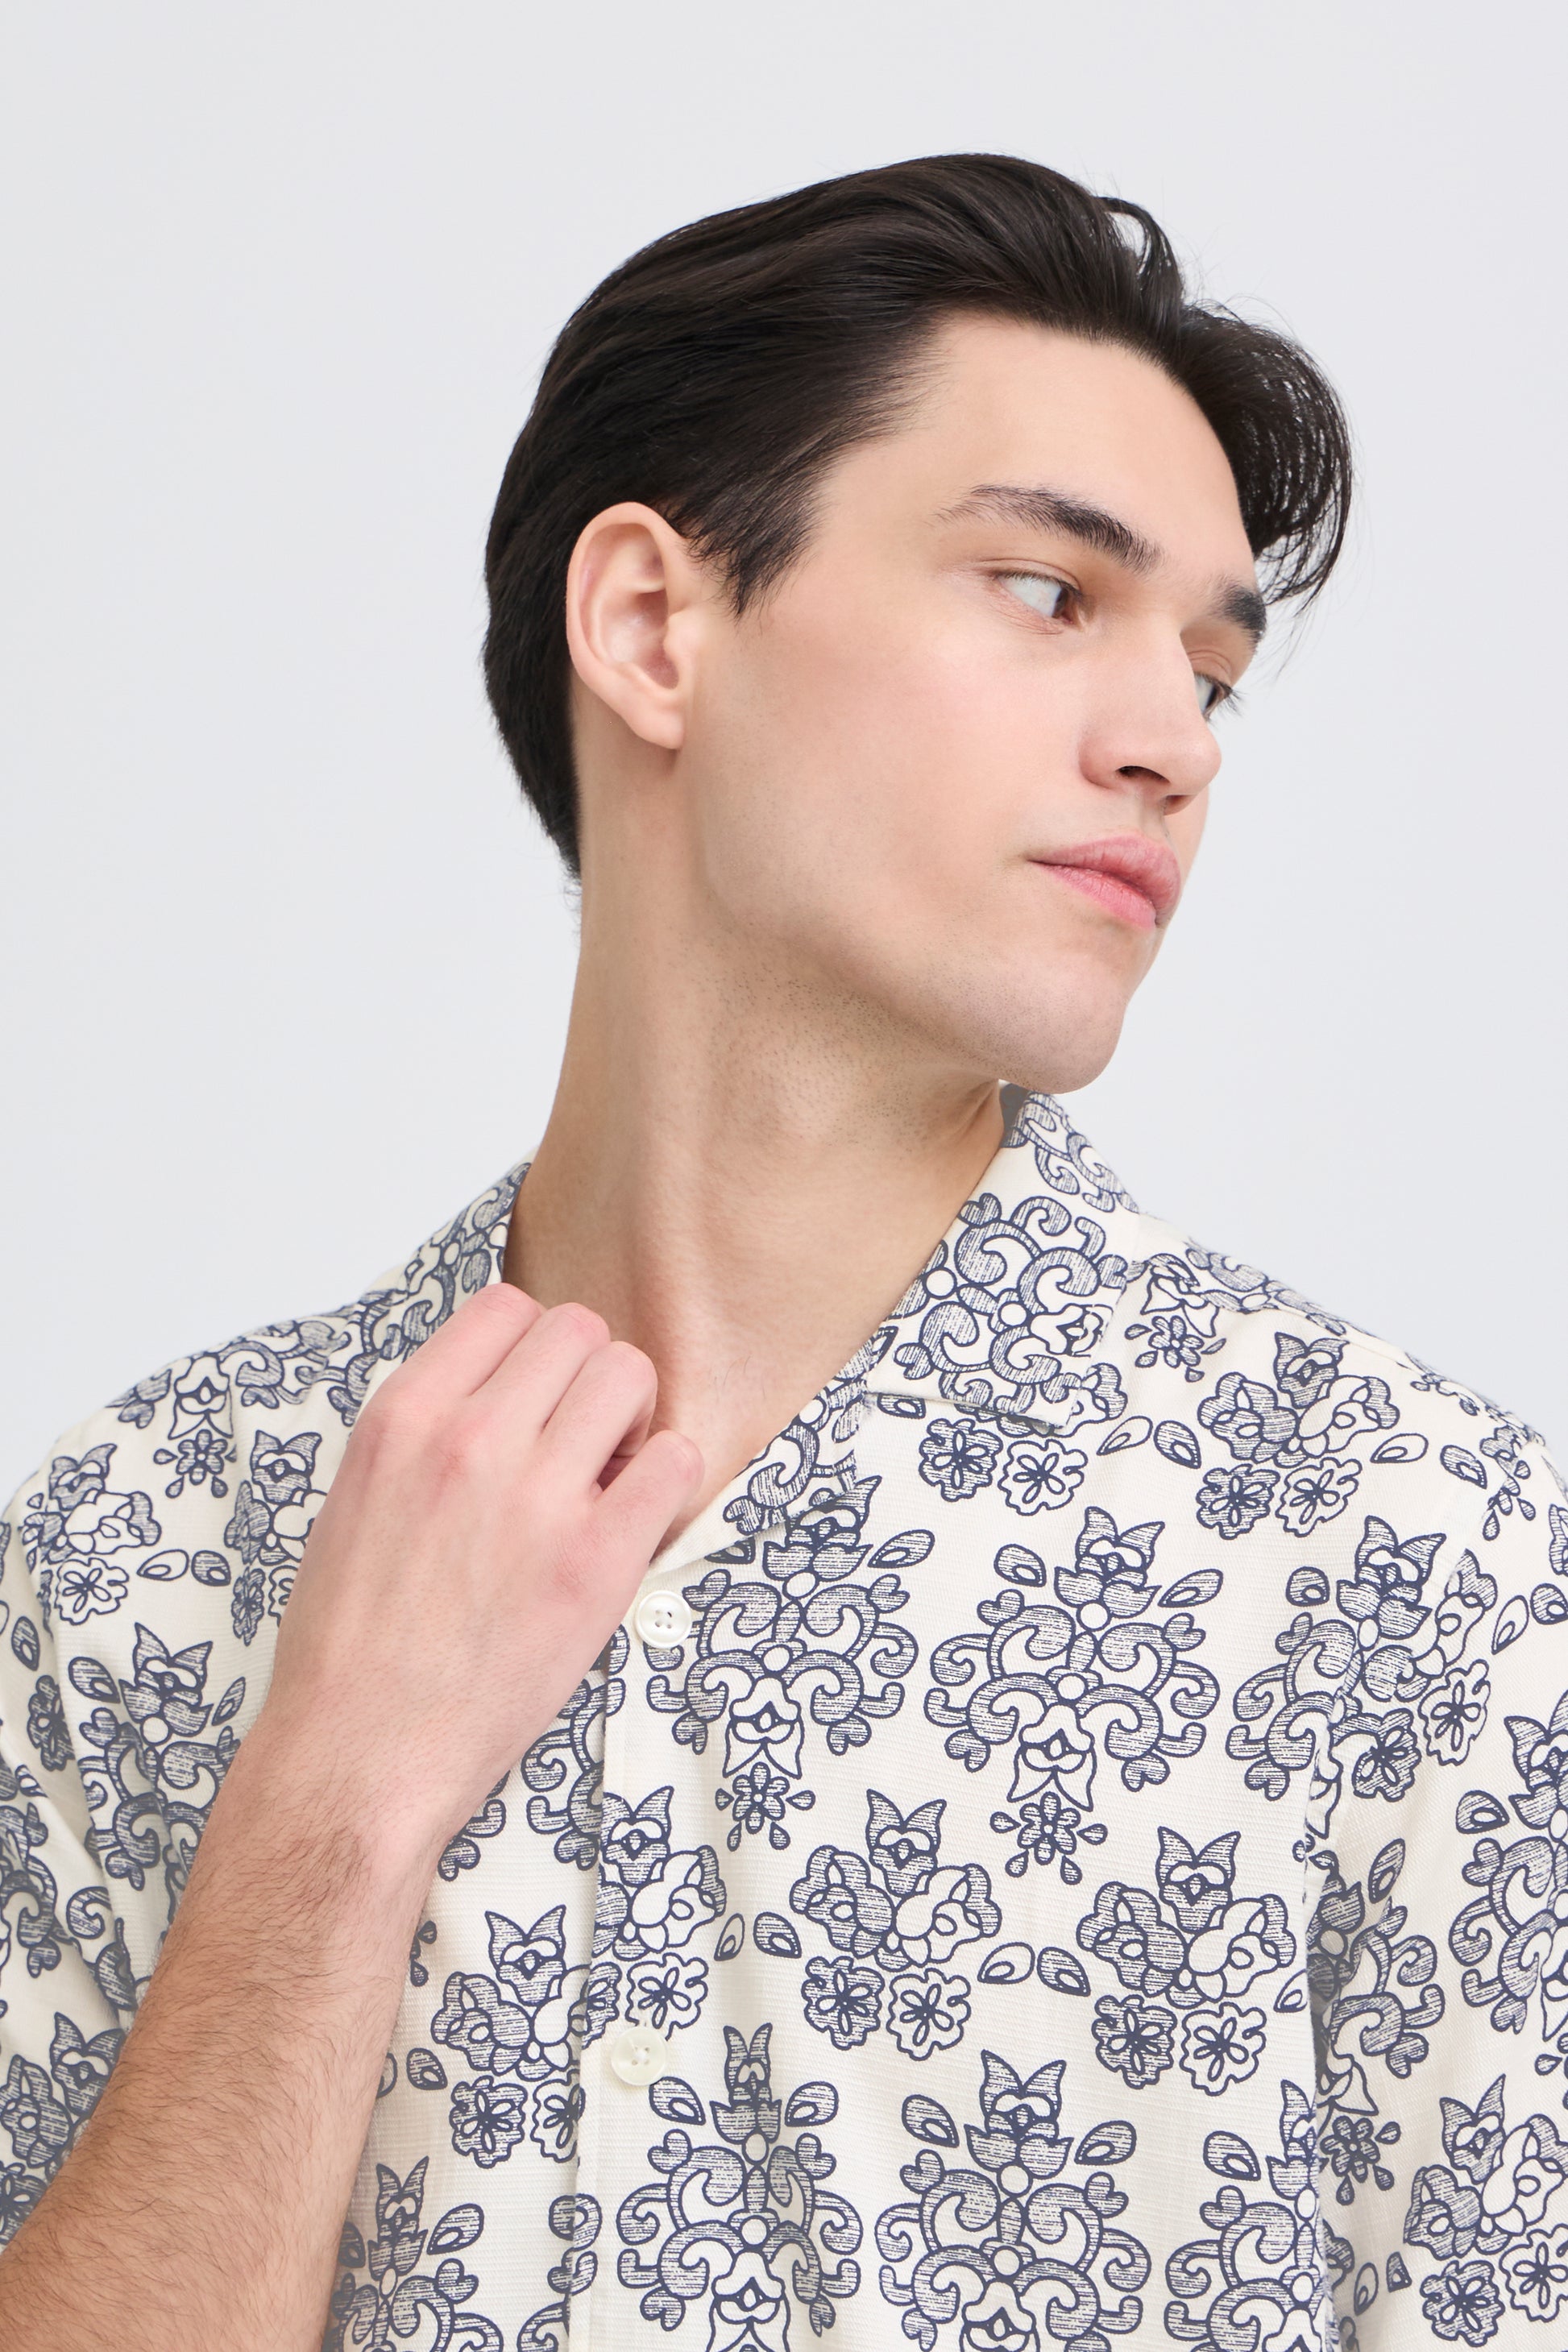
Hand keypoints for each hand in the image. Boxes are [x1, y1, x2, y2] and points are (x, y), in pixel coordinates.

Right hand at [245, 1286, 702, 1877]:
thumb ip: (426, 1430)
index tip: (534, 1400)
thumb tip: (501, 1390)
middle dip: (588, 1380)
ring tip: (605, 1480)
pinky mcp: (595, 1561)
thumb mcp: (356, 1499)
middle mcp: (470, 1439)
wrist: (359, 1756)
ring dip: (632, 1420)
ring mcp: (535, 1497)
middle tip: (579, 1445)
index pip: (506, 1307)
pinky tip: (630, 1522)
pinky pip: (676, 1462)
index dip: (534, 1350)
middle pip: (580, 1331)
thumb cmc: (351, 1644)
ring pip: (631, 1375)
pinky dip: (667, 1481)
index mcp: (403, 1417)